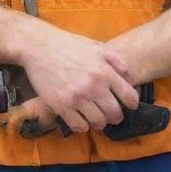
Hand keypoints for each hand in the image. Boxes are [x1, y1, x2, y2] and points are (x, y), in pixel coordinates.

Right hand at [18, 25, 139, 132]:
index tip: (128, 105)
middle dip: (116, 116)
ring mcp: (76, 98)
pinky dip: (83, 125)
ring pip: (98, 123)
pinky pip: (79, 126)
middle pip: (115, 113)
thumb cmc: (68, 45)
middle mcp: (93, 86)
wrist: (38, 46)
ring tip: (96, 117)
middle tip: (112, 114)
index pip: (129, 96)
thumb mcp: (96, 47)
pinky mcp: (61, 106)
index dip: (132, 103)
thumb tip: (129, 77)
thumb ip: (116, 60)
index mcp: (104, 71)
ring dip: (100, 122)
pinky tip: (80, 117)